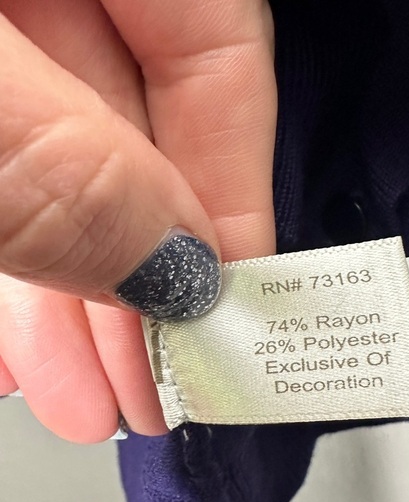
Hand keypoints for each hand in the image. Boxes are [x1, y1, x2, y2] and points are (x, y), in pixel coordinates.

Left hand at [0, 0, 276, 441]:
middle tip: (159, 381)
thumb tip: (176, 270)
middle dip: (140, 269)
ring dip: (70, 288)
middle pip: (136, 128)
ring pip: (58, 162)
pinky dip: (9, 259)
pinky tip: (19, 336)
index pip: (216, 53)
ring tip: (87, 392)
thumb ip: (61, 169)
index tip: (235, 306)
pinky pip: (3, 170)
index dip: (235, 188)